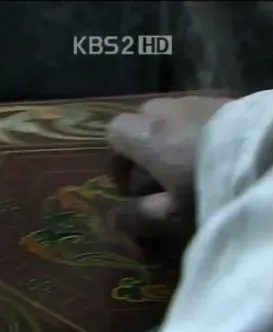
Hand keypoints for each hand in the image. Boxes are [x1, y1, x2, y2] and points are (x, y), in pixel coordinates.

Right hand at [105, 96, 231, 237]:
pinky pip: (202, 113)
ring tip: (193, 164)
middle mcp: (169, 110)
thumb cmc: (212, 187)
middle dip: (145, 145)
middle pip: (143, 120)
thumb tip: (110, 221)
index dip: (117, 159)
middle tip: (161, 175)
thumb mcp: (172, 214)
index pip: (113, 132)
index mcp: (147, 135)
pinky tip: (218, 154)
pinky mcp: (231, 100)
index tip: (131, 186)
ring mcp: (201, 101)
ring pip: (174, 115)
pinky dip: (200, 130)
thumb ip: (136, 217)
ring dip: (174, 136)